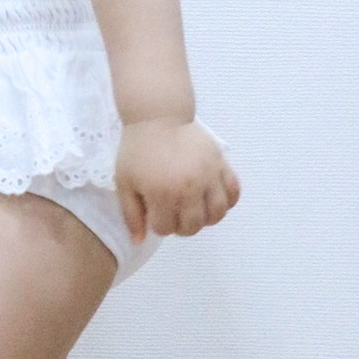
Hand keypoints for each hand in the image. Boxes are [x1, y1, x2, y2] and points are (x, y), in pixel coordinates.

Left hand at [114, 118, 241, 243]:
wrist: (158, 117)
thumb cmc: (137, 150)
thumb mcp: (125, 182)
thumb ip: (131, 214)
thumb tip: (139, 241)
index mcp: (162, 193)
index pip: (166, 228)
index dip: (158, 225)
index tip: (155, 213)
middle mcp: (189, 188)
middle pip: (193, 226)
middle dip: (182, 226)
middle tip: (175, 214)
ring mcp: (209, 176)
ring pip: (217, 214)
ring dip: (206, 218)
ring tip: (195, 209)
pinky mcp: (221, 164)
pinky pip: (234, 191)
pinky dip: (227, 201)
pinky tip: (214, 198)